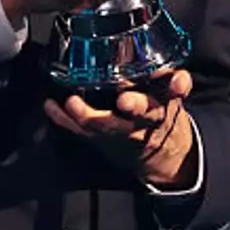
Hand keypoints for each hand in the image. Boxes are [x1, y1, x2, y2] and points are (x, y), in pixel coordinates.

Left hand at [44, 69, 196, 188]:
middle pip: (139, 112)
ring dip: (88, 114)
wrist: (157, 152)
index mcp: (163, 105)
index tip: (174, 82)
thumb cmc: (160, 115)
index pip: (171, 93)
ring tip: (72, 102)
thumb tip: (179, 77)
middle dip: (133, 105)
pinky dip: (63, 118)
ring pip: (105, 124)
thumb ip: (175, 83)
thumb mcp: (173, 98)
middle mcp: (142, 120)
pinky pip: (80, 131)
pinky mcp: (100, 138)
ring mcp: (119, 131)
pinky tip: (50, 106)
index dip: (174, 87)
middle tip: (124, 99)